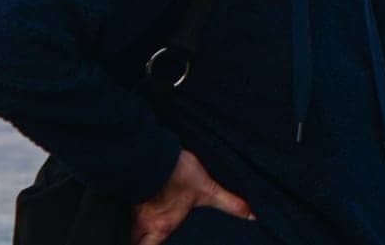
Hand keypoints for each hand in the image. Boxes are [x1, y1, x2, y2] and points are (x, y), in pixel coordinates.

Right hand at [131, 149, 254, 244]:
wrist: (155, 148)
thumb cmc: (179, 171)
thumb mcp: (208, 189)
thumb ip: (228, 203)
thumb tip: (251, 215)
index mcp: (161, 226)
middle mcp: (145, 222)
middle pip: (136, 241)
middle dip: (142, 243)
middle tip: (156, 240)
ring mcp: (136, 208)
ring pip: (133, 228)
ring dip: (140, 231)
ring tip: (153, 229)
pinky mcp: (134, 194)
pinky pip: (132, 212)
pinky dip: (139, 215)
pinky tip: (149, 210)